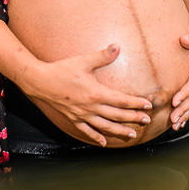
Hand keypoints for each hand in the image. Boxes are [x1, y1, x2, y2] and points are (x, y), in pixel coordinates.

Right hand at [28, 43, 152, 146]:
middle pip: (116, 115)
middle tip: (147, 121)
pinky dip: (96, 137)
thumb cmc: (62, 69)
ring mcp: (82, 115)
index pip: (121, 100)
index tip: (148, 105)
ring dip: (119, 131)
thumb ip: (102, 56)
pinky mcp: (73, 119)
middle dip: (133, 118)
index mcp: (96, 93)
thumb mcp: (83, 61)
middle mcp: (91, 107)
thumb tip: (118, 46)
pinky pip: (87, 131)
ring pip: (105, 126)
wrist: (40, 81)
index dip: (136, 103)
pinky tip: (104, 142)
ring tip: (132, 135)